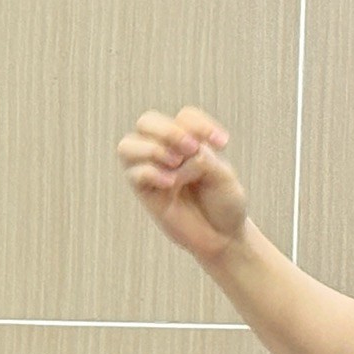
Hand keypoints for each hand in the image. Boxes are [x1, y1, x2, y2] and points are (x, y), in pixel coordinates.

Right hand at [118, 107, 248, 263]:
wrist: (224, 237)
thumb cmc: (224, 203)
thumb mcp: (223, 175)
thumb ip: (201, 158)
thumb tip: (175, 157)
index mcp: (189, 141)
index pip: (183, 117)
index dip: (199, 124)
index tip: (222, 143)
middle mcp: (166, 152)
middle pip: (147, 121)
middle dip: (168, 130)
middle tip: (192, 147)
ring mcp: (152, 171)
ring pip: (128, 145)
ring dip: (153, 148)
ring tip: (176, 163)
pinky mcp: (145, 193)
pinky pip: (133, 173)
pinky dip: (151, 172)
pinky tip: (171, 183)